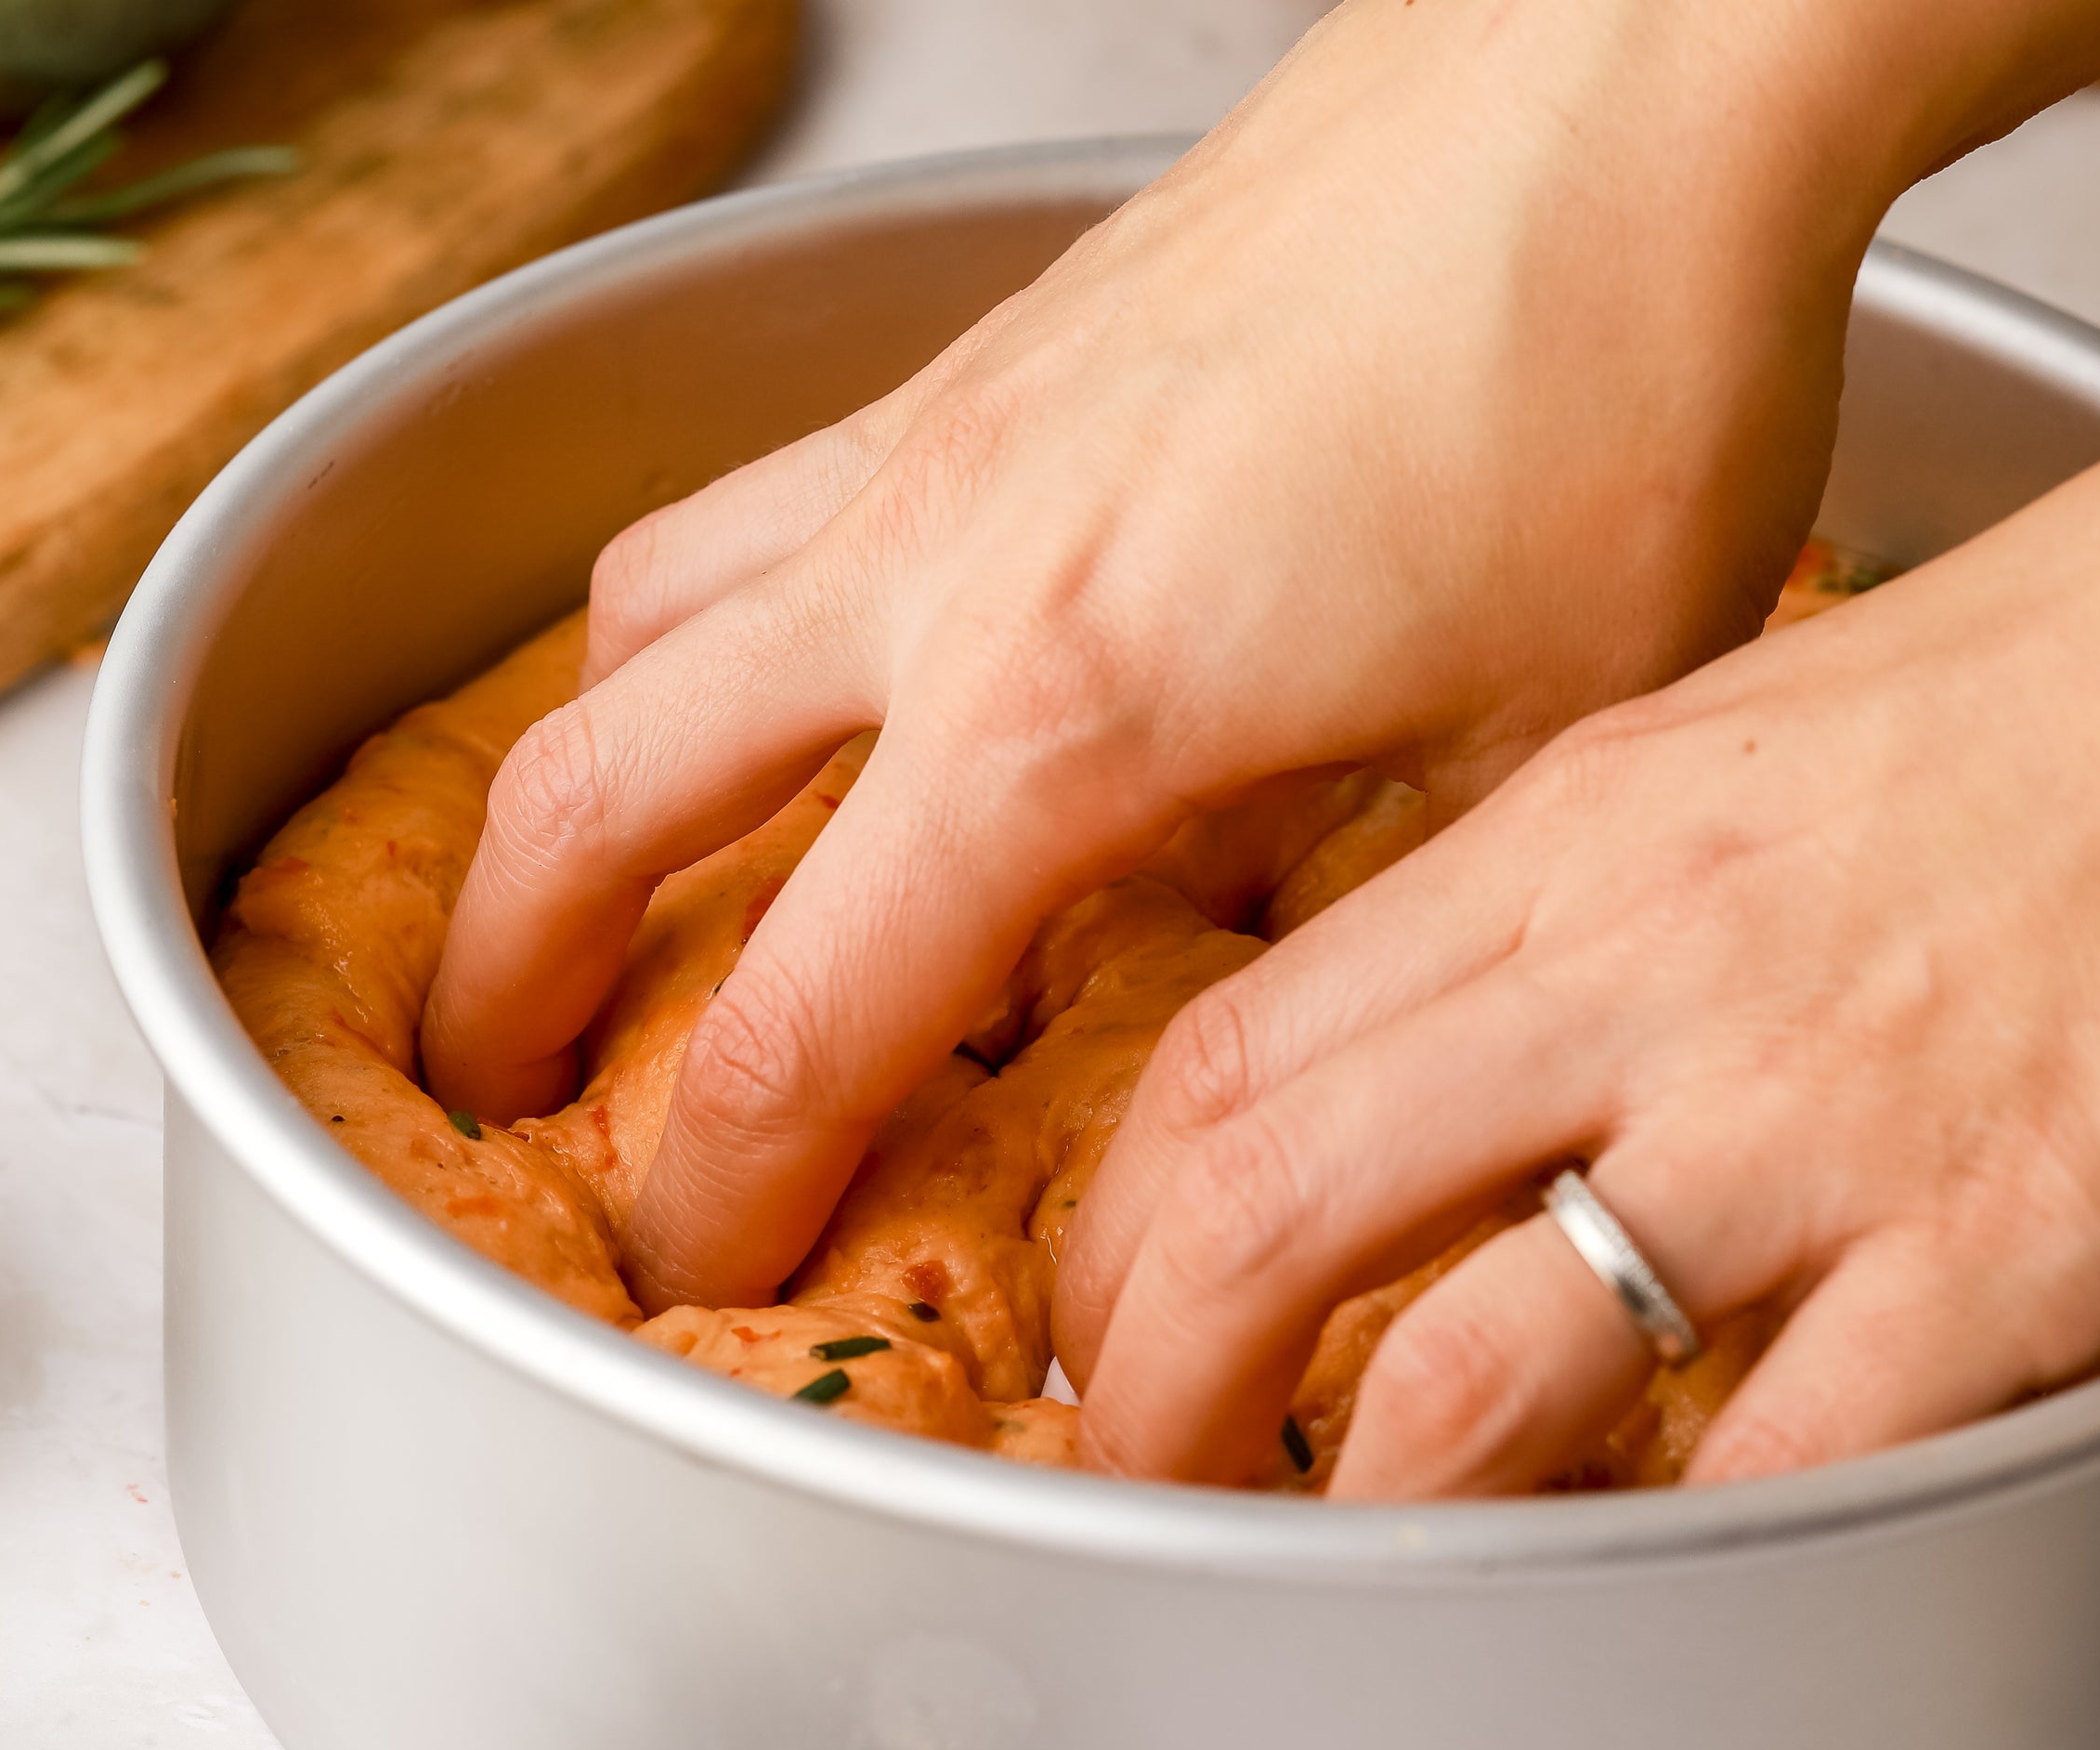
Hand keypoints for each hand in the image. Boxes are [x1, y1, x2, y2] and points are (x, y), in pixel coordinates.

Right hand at [421, 0, 1944, 1309]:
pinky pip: (746, 498)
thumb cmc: (1601, 375)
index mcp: (1060, 709)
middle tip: (488, 1094)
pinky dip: (698, 617)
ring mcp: (936, 439)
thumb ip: (1341, 911)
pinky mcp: (978, 354)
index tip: (701, 1279)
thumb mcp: (1522, 742)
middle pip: (588, 798)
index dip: (720, 1188)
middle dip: (501, 984)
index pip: (798, 1022)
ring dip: (569, 773)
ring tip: (579, 888)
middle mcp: (938, 564)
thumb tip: (1252, 1024)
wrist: (1611, 80)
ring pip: (630, 619)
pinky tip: (793, 676)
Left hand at [1056, 279, 2099, 1494]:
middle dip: (1143, 1376)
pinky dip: (1667, 1557)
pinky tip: (1634, 1581)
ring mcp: (1805, 1119)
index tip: (1091, 1307)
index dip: (1111, 1219)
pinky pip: (1770, 1464)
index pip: (1225, 1054)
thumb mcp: (1746, 729)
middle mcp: (1636, 977)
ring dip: (1355, 1497)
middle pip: (1260, 1208)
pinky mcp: (1994, 1244)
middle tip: (1127, 1466)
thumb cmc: (2096, 674)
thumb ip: (1583, 889)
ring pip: (1460, 1371)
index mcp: (1564, 843)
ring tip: (1330, 1556)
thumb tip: (1446, 1028)